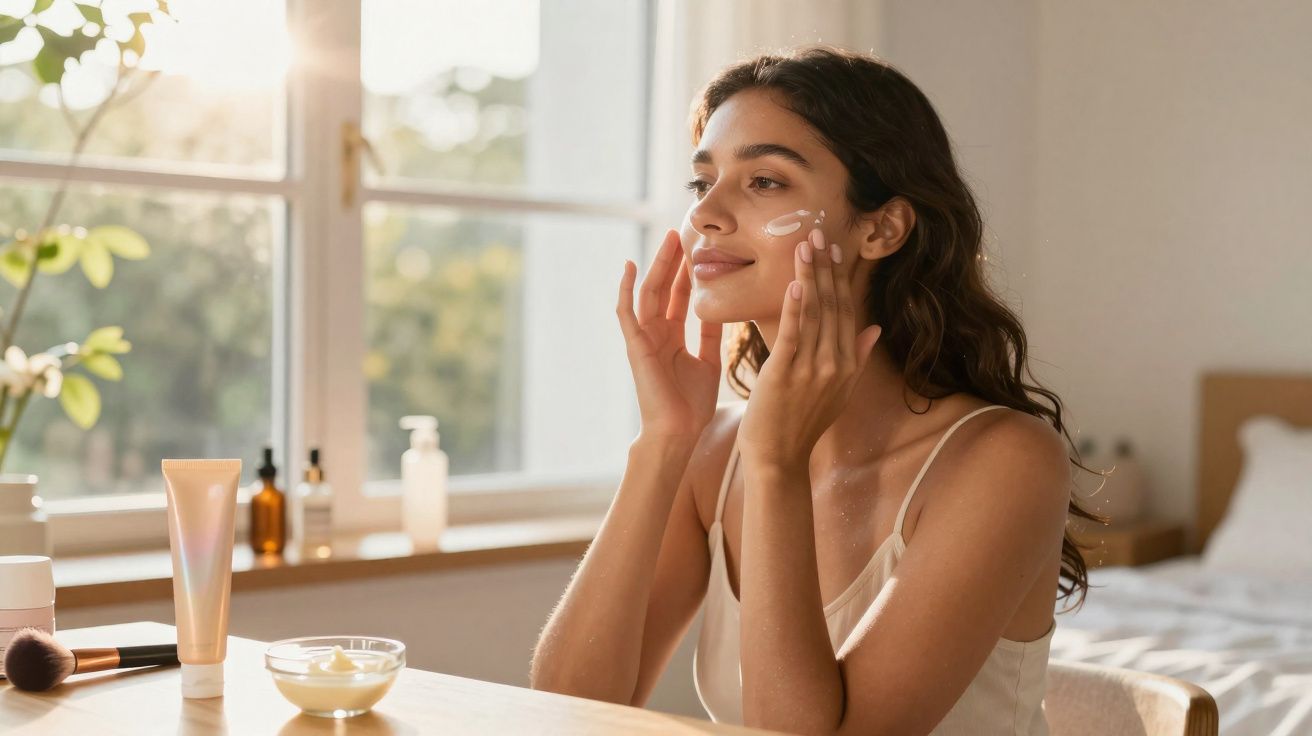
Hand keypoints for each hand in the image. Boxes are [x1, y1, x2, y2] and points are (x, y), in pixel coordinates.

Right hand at [616, 229, 724, 439]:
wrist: (678, 433)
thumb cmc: (691, 406)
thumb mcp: (708, 362)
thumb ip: (712, 335)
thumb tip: (723, 310)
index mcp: (673, 337)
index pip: (680, 296)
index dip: (689, 272)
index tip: (700, 248)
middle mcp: (657, 333)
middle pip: (665, 288)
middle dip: (673, 261)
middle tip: (683, 232)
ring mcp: (644, 338)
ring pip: (649, 293)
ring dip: (658, 266)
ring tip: (668, 240)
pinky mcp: (635, 346)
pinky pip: (626, 312)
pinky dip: (625, 289)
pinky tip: (628, 266)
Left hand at [739, 227, 882, 469]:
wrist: (779, 457)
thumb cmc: (802, 424)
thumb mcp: (838, 391)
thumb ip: (856, 357)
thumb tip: (875, 327)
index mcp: (847, 365)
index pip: (846, 311)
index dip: (840, 278)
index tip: (834, 249)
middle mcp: (835, 364)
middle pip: (833, 306)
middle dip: (826, 268)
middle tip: (819, 233)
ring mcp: (812, 369)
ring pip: (814, 313)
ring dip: (810, 277)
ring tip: (805, 245)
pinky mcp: (786, 374)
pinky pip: (793, 335)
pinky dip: (795, 308)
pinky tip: (795, 283)